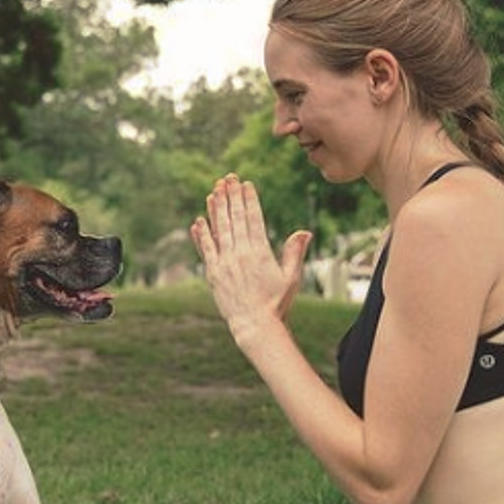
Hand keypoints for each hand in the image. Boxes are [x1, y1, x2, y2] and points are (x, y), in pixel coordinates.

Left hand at [190, 174, 312, 342]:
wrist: (255, 325)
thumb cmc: (276, 303)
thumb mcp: (291, 277)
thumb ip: (294, 252)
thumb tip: (304, 231)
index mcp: (260, 252)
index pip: (254, 218)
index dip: (249, 199)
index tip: (246, 183)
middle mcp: (240, 254)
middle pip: (235, 218)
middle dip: (231, 196)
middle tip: (228, 178)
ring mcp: (224, 263)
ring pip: (219, 230)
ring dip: (216, 209)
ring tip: (214, 191)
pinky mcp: (213, 273)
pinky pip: (206, 249)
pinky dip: (202, 234)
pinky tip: (199, 220)